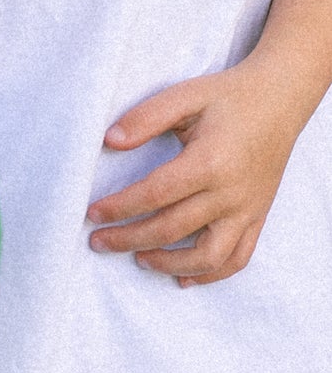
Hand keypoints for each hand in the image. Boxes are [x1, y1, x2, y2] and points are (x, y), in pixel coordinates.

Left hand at [86, 61, 308, 286]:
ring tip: (138, 259)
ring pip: (208, 256)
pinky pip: (237, 258)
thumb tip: (110, 142)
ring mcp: (247, 210)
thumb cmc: (228, 96)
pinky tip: (183, 278)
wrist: (281, 99)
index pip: (155, 194)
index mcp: (209, 161)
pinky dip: (210, 275)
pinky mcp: (258, 217)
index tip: (91, 214)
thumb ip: (146, 117)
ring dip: (169, 264)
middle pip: (173, 229)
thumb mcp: (185, 95)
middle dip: (130, 239)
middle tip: (98, 242)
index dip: (119, 207)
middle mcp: (230, 193)